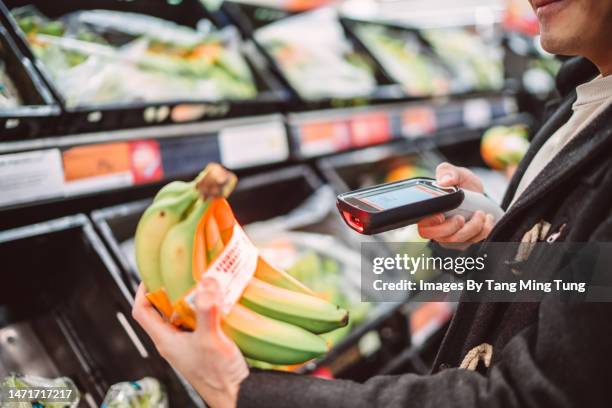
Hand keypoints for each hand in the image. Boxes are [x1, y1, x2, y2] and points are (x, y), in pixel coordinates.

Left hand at [132, 279, 247, 407]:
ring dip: (190, 299)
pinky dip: (205, 310)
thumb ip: (207, 311)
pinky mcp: (204, 346)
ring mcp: (188, 344)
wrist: (237, 395)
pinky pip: (198, 322)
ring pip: (182, 315)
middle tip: (183, 273)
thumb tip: (206, 284)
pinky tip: (219, 303)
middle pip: (162, 310)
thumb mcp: (211, 339)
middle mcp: (174, 342)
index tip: (152, 274)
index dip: (143, 291)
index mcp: (166, 340)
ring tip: (203, 284)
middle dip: (171, 290)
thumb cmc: (219, 376)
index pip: (142, 312)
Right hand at [417, 163, 494, 246]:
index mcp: (429, 214)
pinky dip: (484, 230)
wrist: (478, 195)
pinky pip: (474, 241)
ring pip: (459, 241)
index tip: (441, 216)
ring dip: (474, 226)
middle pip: (441, 238)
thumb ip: (447, 172)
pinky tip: (487, 218)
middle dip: (454, 228)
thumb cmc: (461, 184)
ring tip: (480, 213)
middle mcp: (438, 229)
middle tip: (462, 216)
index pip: (423, 227)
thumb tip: (445, 181)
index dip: (430, 224)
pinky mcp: (466, 241)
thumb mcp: (455, 173)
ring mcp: (452, 237)